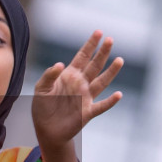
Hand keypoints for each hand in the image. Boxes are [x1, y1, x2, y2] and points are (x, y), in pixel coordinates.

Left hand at [31, 31, 122, 149]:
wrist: (46, 129)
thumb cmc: (43, 107)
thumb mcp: (41, 88)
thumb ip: (49, 75)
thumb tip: (60, 64)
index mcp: (70, 75)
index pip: (83, 56)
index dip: (90, 45)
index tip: (99, 32)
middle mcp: (81, 84)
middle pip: (95, 65)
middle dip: (103, 53)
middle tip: (111, 40)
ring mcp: (86, 97)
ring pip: (102, 82)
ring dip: (111, 72)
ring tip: (120, 60)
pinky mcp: (88, 112)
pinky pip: (101, 106)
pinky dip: (110, 101)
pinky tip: (118, 95)